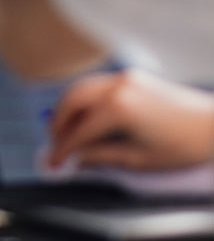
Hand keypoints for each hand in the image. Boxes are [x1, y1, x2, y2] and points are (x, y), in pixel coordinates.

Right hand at [48, 71, 213, 170]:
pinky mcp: (132, 76)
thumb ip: (103, 158)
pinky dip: (85, 99)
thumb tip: (78, 161)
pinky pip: (97, 84)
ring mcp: (124, 78)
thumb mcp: (142, 159)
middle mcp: (117, 87)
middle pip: (71, 100)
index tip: (54, 163)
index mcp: (119, 109)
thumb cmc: (185, 145)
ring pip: (81, 88)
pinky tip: (87, 116)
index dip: (63, 149)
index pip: (79, 131)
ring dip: (69, 108)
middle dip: (59, 123)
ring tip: (67, 131)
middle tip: (55, 144)